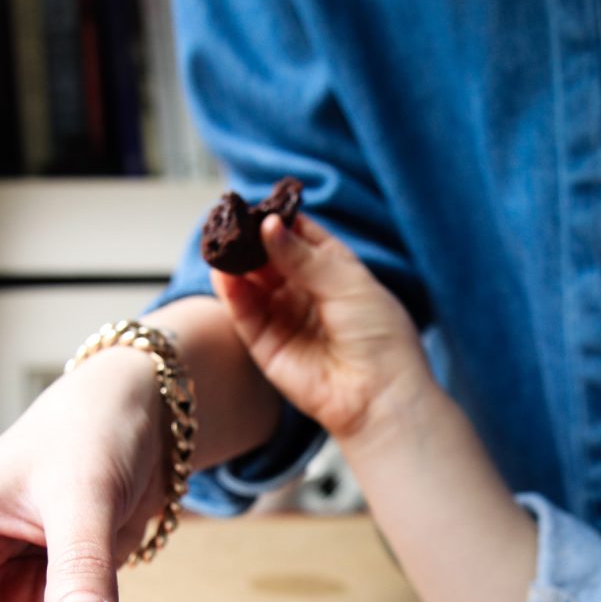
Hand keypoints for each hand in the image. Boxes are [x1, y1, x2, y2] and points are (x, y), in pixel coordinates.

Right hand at [211, 214, 431, 439]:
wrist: (378, 396)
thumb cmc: (379, 337)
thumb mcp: (347, 282)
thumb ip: (302, 255)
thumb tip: (267, 225)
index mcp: (334, 270)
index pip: (298, 235)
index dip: (277, 219)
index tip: (257, 205)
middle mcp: (305, 292)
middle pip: (268, 256)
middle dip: (250, 239)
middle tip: (230, 220)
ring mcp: (284, 317)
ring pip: (251, 282)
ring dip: (236, 262)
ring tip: (221, 242)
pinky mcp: (266, 346)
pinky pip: (243, 313)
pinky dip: (231, 292)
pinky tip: (224, 271)